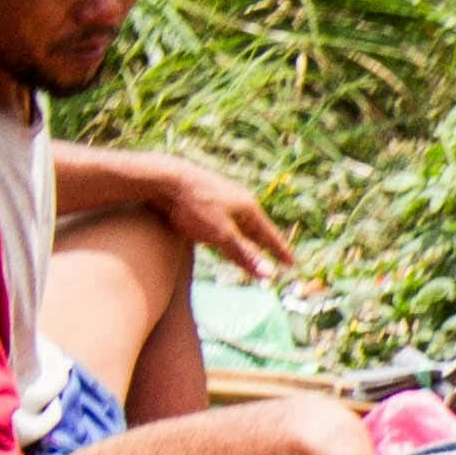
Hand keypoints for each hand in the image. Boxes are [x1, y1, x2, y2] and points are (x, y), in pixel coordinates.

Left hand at [141, 156, 295, 280]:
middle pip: (256, 227)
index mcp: (247, 207)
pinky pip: (225, 217)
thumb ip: (245, 254)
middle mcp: (238, 199)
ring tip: (254, 245)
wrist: (164, 179)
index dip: (280, 251)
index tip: (292, 264)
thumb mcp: (221, 235)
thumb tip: (269, 275)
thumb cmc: (194, 208)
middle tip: (277, 256)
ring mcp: (220, 196)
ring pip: (239, 222)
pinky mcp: (204, 196)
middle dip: (266, 243)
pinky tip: (223, 229)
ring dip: (248, 236)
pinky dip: (231, 229)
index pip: (269, 235)